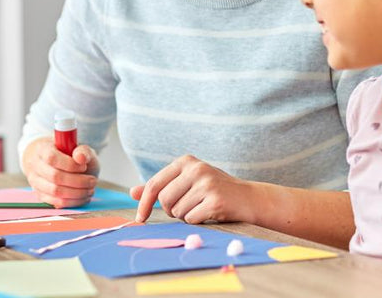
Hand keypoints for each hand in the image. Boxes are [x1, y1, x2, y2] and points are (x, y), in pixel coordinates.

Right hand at [22, 137, 99, 206]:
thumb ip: (83, 150)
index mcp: (42, 149)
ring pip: (55, 192)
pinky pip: (57, 202)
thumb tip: (80, 157)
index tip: (84, 166)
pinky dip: (73, 201)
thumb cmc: (71, 156)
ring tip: (90, 189)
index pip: (52, 158)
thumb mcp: (80, 149)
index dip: (70, 164)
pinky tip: (84, 196)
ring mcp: (35, 182)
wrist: (59, 165)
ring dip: (77, 193)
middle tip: (93, 181)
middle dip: (78, 181)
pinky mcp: (41, 195)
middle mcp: (35, 166)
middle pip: (54, 177)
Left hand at [129, 155, 256, 223]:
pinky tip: (209, 212)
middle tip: (188, 207)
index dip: (144, 203)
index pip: (155, 184)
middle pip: (164, 200)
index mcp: (186, 161)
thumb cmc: (215, 190)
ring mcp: (207, 184)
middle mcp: (196, 169)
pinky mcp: (215, 200)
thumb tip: (133, 192)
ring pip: (177, 212)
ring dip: (186, 215)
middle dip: (171, 210)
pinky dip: (197, 220)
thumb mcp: (187, 182)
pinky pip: (191, 219)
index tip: (140, 218)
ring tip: (201, 207)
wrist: (249, 198)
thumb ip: (160, 186)